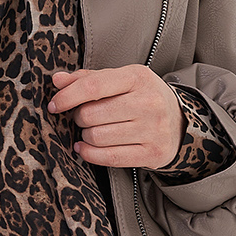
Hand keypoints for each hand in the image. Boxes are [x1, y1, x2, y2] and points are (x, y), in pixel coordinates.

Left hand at [48, 65, 184, 169]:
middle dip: (79, 118)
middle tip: (84, 117)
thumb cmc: (142, 97)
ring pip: (97, 137)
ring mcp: (153, 129)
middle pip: (91, 114)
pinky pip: (109, 158)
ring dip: (85, 136)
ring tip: (92, 130)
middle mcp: (148, 102)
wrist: (180, 121)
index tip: (55, 105)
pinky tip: (86, 148)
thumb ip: (87, 79)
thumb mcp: (120, 80)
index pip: (93, 87)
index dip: (67, 97)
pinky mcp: (153, 153)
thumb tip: (58, 80)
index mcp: (138, 77)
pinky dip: (90, 154)